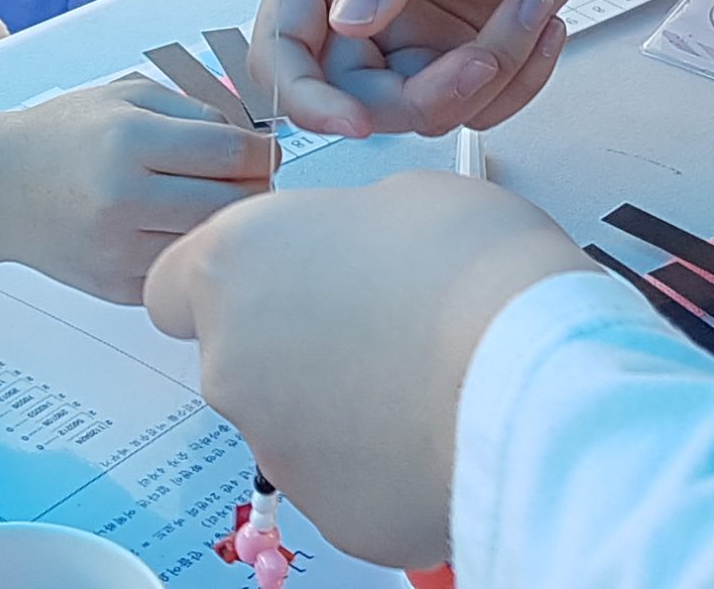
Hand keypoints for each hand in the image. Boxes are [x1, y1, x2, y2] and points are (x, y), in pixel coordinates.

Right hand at [0, 79, 274, 302]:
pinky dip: (190, 252)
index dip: (263, 152)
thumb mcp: (125, 96)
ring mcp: (119, 251)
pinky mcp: (116, 287)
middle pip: (232, 206)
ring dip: (224, 225)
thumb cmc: (61, 135)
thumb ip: (195, 109)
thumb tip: (257, 139)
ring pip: (211, 244)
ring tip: (210, 202)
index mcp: (130, 141)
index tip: (265, 151)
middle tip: (246, 180)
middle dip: (252, 191)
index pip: (232, 154)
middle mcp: (125, 199)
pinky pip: (181, 271)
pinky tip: (175, 229)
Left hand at [147, 174, 590, 570]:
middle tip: (382, 326)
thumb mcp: (403, 198)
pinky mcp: (334, 516)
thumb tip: (352, 254)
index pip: (173, 287)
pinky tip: (441, 428)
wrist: (539, 376)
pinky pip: (348, 481)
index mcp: (233, 267)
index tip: (278, 278)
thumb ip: (343, 230)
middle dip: (298, 346)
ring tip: (425, 377)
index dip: (231, 282)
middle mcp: (232, 364)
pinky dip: (384, 462)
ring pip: (294, 425)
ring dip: (342, 405)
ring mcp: (278, 450)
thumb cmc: (478, 271)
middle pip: (241, 358)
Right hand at [247, 0, 609, 138]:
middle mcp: (359, 8)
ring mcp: (412, 37)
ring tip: (529, 4)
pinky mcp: (460, 56)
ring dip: (492, 72)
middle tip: (482, 59)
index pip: (282, 50)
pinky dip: (520, 76)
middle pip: (360, 99)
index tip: (354, 122)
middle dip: (429, 92)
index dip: (307, 99)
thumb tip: (346, 19)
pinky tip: (539, 17)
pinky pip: (479, 106)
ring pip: (429, 109)